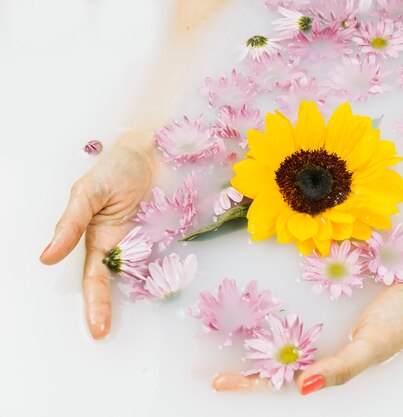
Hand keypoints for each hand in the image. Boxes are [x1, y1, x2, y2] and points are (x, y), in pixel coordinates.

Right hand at [39, 130, 155, 338]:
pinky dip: (169, 273)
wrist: (153, 151)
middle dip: (110, 308)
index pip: (93, 279)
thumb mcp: (87, 193)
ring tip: (139, 320)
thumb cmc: (116, 168)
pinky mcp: (167, 234)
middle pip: (116, 284)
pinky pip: (168, 258)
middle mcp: (121, 245)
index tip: (96, 327)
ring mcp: (146, 241)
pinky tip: (172, 285)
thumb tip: (47, 256)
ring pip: (142, 274)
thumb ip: (70, 224)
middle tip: (105, 334)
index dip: (95, 303)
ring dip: (144, 294)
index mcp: (96, 239)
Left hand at [212, 279, 402, 393]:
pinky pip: (296, 317)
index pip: (283, 381)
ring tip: (223, 337)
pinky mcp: (327, 307)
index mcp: (331, 366)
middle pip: (276, 364)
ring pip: (282, 342)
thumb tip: (303, 388)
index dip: (252, 384)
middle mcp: (322, 349)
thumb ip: (342, 367)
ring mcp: (323, 328)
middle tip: (212, 366)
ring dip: (255, 342)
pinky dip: (276, 318)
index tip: (219, 382)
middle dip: (245, 368)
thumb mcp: (374, 345)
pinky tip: (259, 310)